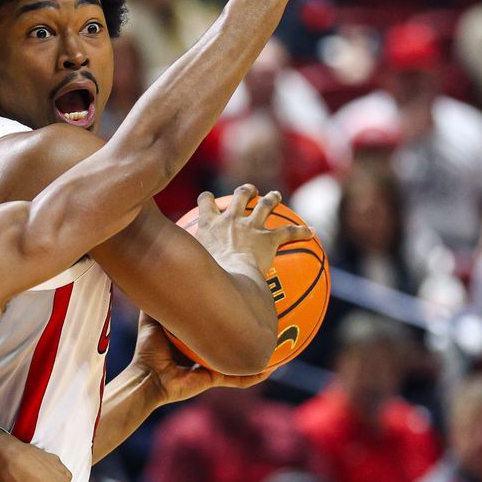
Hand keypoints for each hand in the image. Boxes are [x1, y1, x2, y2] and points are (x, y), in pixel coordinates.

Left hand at [133, 312, 272, 405]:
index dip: (227, 314)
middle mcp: (206, 351)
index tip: (239, 301)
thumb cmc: (149, 346)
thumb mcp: (156, 316)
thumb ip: (159, 298)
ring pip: (240, 360)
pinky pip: (238, 379)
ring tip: (276, 346)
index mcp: (195, 337)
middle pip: (230, 341)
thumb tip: (158, 271)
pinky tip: (269, 369)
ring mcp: (212, 366)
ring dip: (256, 355)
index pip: (215, 324)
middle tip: (264, 322)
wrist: (147, 375)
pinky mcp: (214, 378)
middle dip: (246, 334)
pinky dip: (253, 376)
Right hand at [188, 186, 312, 277]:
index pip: (205, 202)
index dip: (208, 199)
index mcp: (208, 224)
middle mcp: (230, 219)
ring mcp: (250, 226)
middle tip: (249, 191)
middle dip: (246, 190)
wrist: (225, 276)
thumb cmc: (201, 276)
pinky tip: (312, 232)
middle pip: (240, 195)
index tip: (209, 199)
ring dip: (272, 199)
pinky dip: (302, 232)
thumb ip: (181, 269)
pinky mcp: (268, 238)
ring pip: (265, 205)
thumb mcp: (184, 268)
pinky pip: (289, 232)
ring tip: (276, 196)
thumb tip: (169, 291)